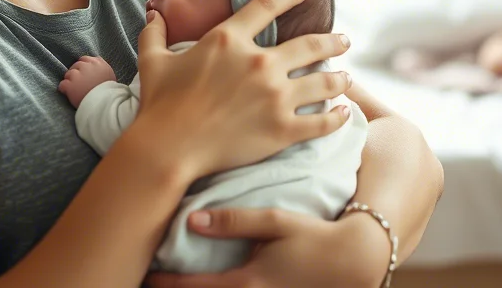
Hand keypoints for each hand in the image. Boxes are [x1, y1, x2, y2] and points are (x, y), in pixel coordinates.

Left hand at [59, 56, 116, 107]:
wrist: (105, 105)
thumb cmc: (109, 93)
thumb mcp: (110, 75)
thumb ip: (101, 67)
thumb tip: (94, 61)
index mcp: (98, 64)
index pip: (85, 59)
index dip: (84, 67)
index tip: (85, 74)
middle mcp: (87, 67)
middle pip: (76, 65)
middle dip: (77, 73)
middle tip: (81, 83)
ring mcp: (77, 75)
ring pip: (68, 74)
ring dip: (70, 81)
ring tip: (76, 90)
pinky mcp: (70, 86)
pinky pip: (62, 85)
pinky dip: (64, 89)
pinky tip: (68, 94)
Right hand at [132, 0, 353, 179]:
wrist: (168, 147)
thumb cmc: (160, 104)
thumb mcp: (153, 60)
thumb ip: (155, 34)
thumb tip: (154, 15)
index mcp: (229, 39)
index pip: (268, 6)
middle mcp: (259, 63)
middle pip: (310, 44)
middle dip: (333, 41)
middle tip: (344, 40)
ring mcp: (275, 97)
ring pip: (324, 81)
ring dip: (340, 78)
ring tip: (348, 77)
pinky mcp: (282, 129)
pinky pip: (322, 121)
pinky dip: (338, 117)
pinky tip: (345, 113)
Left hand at [146, 208, 388, 287]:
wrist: (355, 261)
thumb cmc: (314, 237)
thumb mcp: (276, 221)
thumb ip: (234, 221)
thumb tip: (191, 220)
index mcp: (248, 283)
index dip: (167, 285)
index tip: (145, 277)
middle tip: (149, 283)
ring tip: (172, 286)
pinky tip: (208, 284)